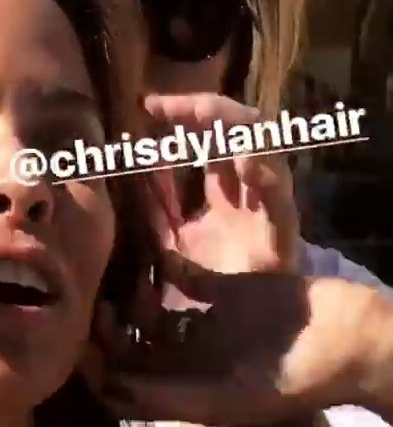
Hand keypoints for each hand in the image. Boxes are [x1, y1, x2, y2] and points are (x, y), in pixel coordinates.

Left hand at [98, 259, 376, 426]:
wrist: (351, 340)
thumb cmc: (299, 378)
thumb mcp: (233, 395)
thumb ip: (174, 396)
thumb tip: (114, 393)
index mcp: (186, 394)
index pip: (125, 390)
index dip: (97, 374)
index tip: (80, 348)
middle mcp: (189, 363)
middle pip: (130, 350)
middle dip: (106, 334)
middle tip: (97, 307)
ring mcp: (205, 326)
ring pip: (150, 313)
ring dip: (131, 298)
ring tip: (122, 281)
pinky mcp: (224, 292)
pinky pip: (182, 278)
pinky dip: (164, 265)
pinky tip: (152, 253)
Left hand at [145, 93, 299, 273]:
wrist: (242, 322)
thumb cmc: (214, 282)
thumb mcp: (173, 242)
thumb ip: (159, 208)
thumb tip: (144, 167)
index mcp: (224, 186)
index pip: (205, 136)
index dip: (180, 116)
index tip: (146, 106)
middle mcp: (248, 185)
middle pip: (232, 128)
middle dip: (200, 109)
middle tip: (164, 104)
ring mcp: (266, 200)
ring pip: (261, 144)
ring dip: (232, 126)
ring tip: (201, 113)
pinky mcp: (283, 224)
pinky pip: (278, 191)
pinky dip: (263, 174)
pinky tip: (243, 163)